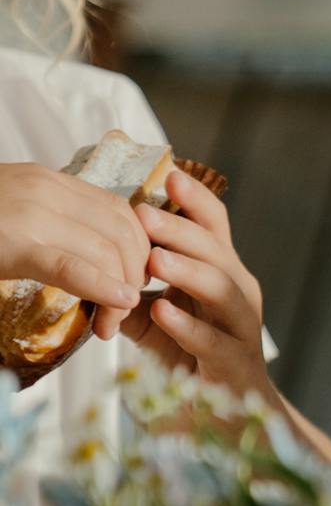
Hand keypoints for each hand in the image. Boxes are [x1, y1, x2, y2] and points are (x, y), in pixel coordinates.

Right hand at [0, 159, 147, 338]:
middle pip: (123, 231)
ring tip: (109, 323)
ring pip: (108, 249)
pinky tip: (116, 304)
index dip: (138, 250)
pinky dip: (103, 286)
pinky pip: (74, 265)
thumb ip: (54, 224)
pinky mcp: (18, 241)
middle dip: (135, 274)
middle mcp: (48, 190)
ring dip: (120, 291)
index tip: (132, 284)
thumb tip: (96, 260)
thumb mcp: (17, 210)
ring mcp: (33, 212)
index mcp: (50, 182)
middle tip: (123, 313)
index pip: (120, 212)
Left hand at [121, 168, 268, 396]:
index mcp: (221, 273)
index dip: (195, 200)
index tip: (170, 176)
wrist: (228, 416)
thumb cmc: (191, 359)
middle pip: (216, 250)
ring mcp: (242, 326)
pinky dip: (186, 325)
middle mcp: (238, 292)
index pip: (213, 227)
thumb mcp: (156, 318)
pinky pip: (213, 340)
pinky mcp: (236, 362)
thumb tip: (92, 262)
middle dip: (180, 230)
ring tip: (154, 259)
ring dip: (187, 270)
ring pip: (223, 288)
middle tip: (143, 213)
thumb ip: (132, 290)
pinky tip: (160, 312)